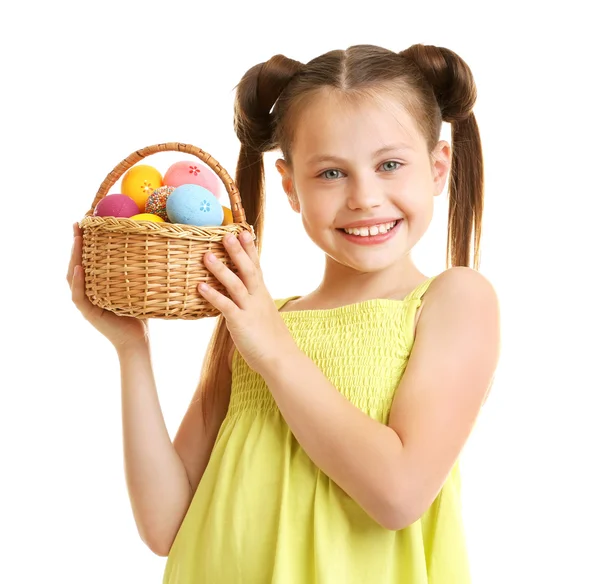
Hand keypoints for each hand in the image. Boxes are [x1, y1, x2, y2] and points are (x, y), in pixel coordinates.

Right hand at [67, 222, 147, 350]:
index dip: (85, 241)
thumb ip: (139, 271)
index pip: (87, 258)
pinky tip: (80, 268)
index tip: (87, 221)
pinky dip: (78, 281)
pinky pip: (78, 295)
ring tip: (77, 239)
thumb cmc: (141, 314)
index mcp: (97, 284)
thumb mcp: (138, 288)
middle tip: (78, 223)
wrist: (138, 341)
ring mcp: (86, 302)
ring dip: (74, 256)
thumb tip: (155, 247)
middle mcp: (87, 291)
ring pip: (73, 276)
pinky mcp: (88, 313)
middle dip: (76, 242)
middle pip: (76, 262)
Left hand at [198, 231, 293, 373]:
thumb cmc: (271, 340)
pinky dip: (213, 295)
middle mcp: (258, 298)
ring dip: (221, 269)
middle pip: (248, 269)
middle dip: (237, 251)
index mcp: (262, 295)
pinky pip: (225, 306)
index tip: (243, 231)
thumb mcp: (263, 315)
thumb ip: (252, 303)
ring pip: (236, 284)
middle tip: (226, 234)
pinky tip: (200, 287)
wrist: (281, 359)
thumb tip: (240, 298)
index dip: (249, 249)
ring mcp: (250, 309)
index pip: (256, 266)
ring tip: (206, 256)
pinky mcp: (241, 323)